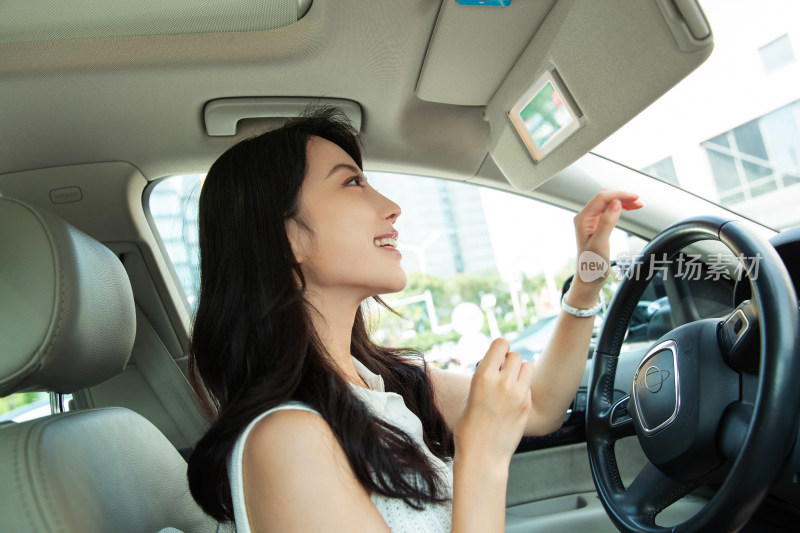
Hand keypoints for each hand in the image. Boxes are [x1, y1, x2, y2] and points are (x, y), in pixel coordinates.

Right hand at [454, 338, 534, 465]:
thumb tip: (495, 367)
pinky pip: (528, 386)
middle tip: (503, 372)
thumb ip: (485, 378)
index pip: (501, 344)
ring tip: (511, 382)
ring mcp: (517, 394)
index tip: (497, 356)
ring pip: (528, 366)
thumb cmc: (469, 428)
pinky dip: (523, 388)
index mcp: (483, 376)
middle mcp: (502, 382)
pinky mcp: (526, 405)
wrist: (482, 455)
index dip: (500, 348)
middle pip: (516, 355)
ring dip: (521, 371)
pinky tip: (513, 400)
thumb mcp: (470, 396)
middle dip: (510, 361)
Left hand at [570, 190, 642, 303]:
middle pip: (605, 197)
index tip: (636, 198)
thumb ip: (607, 223)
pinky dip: (620, 207)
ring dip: (623, 201)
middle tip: (639, 202)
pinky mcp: (596, 224)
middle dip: (623, 196)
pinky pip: (609, 209)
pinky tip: (629, 209)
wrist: (589, 278)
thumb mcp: (601, 244)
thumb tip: (615, 204)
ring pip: (608, 202)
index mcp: (582, 219)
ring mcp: (590, 220)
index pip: (602, 198)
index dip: (620, 195)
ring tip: (638, 205)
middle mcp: (584, 217)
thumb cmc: (592, 265)